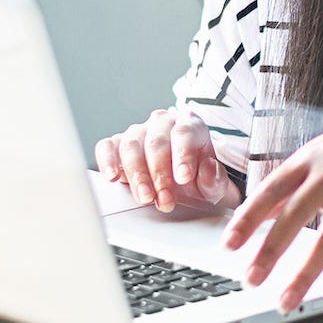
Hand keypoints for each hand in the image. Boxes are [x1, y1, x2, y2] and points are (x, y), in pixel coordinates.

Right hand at [94, 108, 231, 213]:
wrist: (184, 184)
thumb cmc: (199, 179)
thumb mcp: (215, 184)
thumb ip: (215, 178)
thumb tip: (207, 169)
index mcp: (190, 124)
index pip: (184, 133)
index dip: (182, 155)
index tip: (183, 178)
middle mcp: (162, 123)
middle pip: (156, 142)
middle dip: (159, 174)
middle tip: (165, 200)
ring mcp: (139, 131)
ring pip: (131, 145)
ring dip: (137, 175)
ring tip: (145, 197)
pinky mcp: (118, 143)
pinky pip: (107, 146)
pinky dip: (107, 160)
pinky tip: (113, 177)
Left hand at [222, 106, 322, 310]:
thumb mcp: (317, 156)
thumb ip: (289, 185)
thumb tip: (255, 213)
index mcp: (306, 161)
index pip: (270, 191)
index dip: (248, 219)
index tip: (228, 246)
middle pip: (295, 215)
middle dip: (270, 250)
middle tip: (251, 279)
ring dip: (307, 272)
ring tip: (287, 300)